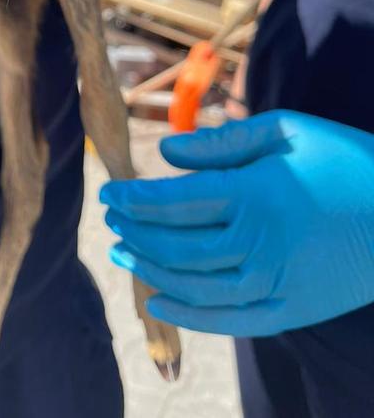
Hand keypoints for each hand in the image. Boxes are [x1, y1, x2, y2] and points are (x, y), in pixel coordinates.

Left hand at [100, 111, 373, 336]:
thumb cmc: (342, 160)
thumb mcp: (286, 131)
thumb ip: (222, 142)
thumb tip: (165, 154)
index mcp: (254, 192)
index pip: (173, 201)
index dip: (133, 200)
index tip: (108, 196)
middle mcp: (259, 242)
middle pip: (176, 244)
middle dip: (135, 233)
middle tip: (111, 224)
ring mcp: (275, 281)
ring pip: (194, 284)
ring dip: (151, 271)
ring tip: (123, 256)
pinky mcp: (291, 309)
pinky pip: (229, 320)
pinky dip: (190, 315)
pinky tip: (161, 302)